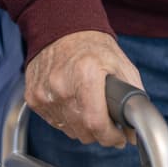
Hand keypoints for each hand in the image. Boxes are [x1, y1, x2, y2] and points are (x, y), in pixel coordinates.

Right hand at [25, 30, 142, 144]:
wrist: (62, 29)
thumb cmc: (93, 46)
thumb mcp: (121, 63)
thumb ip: (133, 96)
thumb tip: (134, 131)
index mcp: (86, 74)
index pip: (96, 123)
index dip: (111, 136)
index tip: (119, 137)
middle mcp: (62, 85)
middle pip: (83, 131)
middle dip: (100, 132)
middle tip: (107, 120)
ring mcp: (44, 93)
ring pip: (69, 131)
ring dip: (83, 127)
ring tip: (90, 106)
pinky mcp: (33, 98)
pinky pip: (55, 123)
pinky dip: (67, 119)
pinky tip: (73, 101)